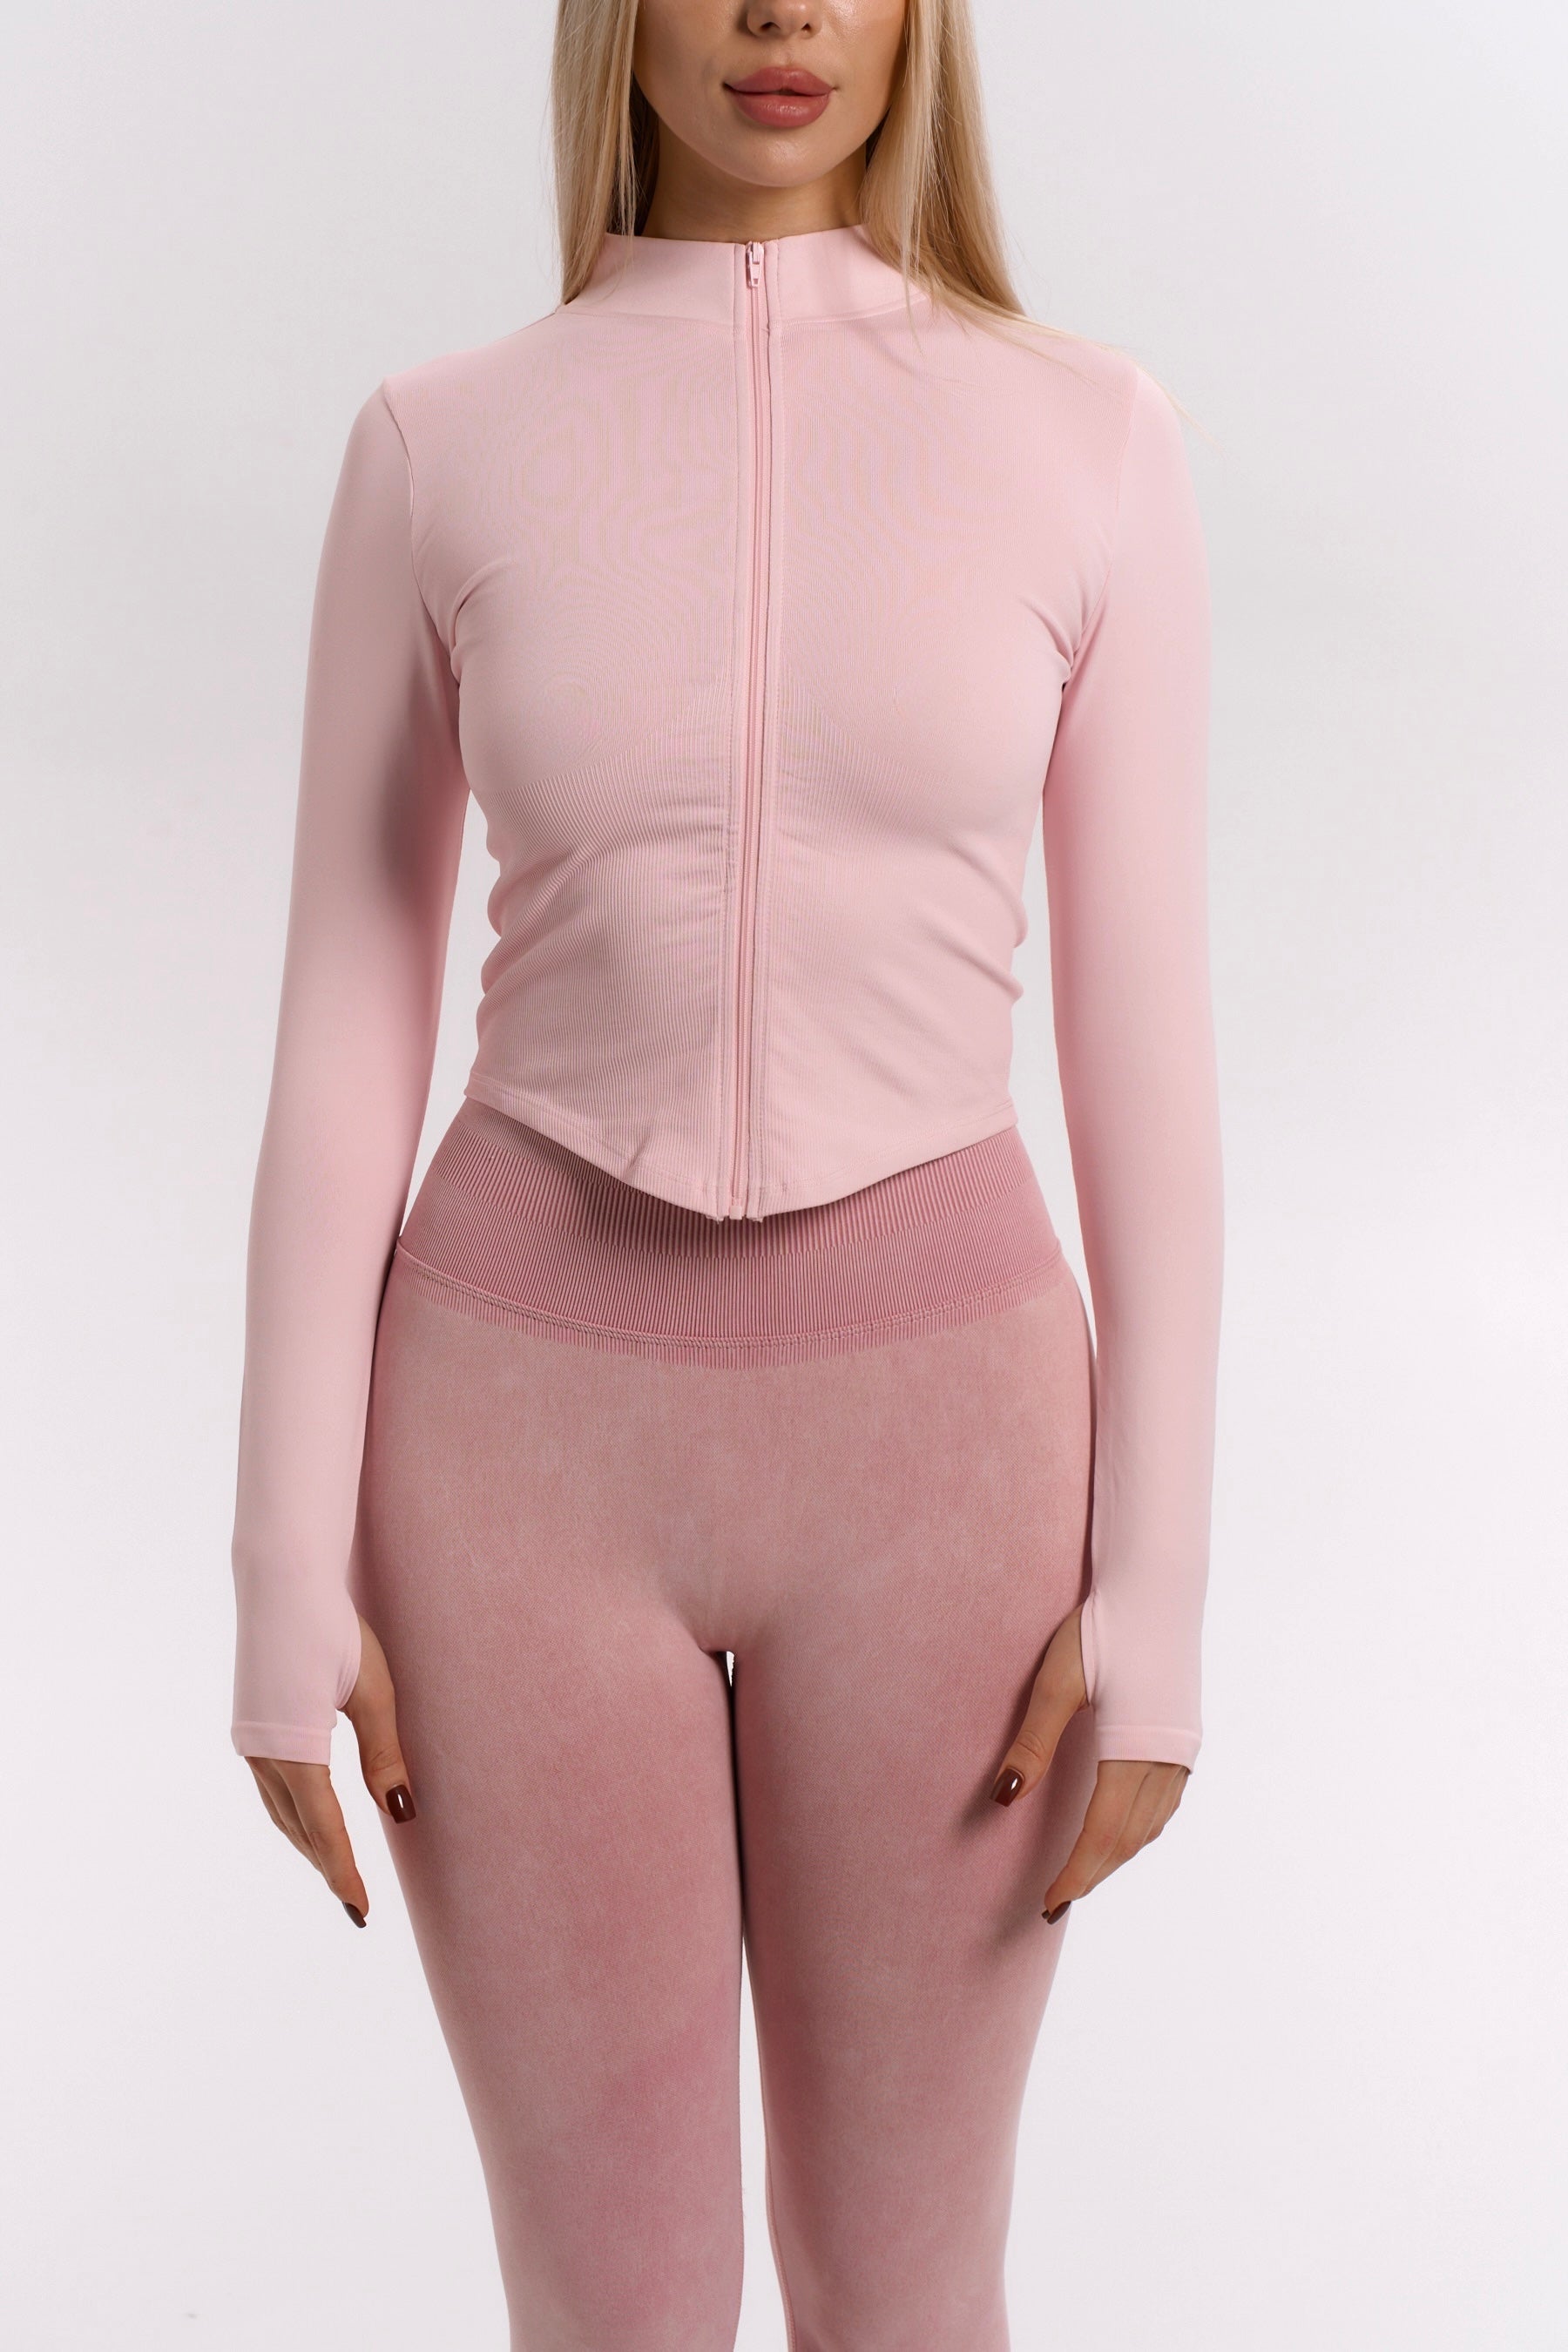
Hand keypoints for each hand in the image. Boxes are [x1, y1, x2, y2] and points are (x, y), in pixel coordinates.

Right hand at [245, 1613, 415, 1925]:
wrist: (281, 1582)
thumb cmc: (334, 1630)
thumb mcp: (373, 1689)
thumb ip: (384, 1752)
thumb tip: (401, 1811)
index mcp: (295, 1745)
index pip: (324, 1826)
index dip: (343, 1870)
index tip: (360, 1910)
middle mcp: (262, 1751)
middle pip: (299, 1827)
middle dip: (326, 1865)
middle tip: (355, 1905)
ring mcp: (251, 1740)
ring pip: (282, 1811)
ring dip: (309, 1843)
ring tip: (338, 1871)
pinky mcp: (251, 1727)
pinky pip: (273, 1788)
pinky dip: (295, 1814)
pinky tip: (311, 1820)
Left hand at [989, 1603, 1187, 1921]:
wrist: (1157, 1590)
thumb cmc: (1102, 1630)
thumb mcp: (1057, 1682)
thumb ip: (1032, 1743)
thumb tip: (1002, 1799)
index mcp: (1132, 1749)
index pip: (1102, 1833)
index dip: (1077, 1873)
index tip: (1050, 1904)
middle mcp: (1165, 1759)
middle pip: (1128, 1839)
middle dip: (1093, 1873)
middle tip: (1057, 1901)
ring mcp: (1182, 1750)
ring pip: (1151, 1825)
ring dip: (1117, 1855)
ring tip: (1082, 1873)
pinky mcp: (1186, 1737)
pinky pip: (1164, 1803)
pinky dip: (1140, 1829)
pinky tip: (1121, 1829)